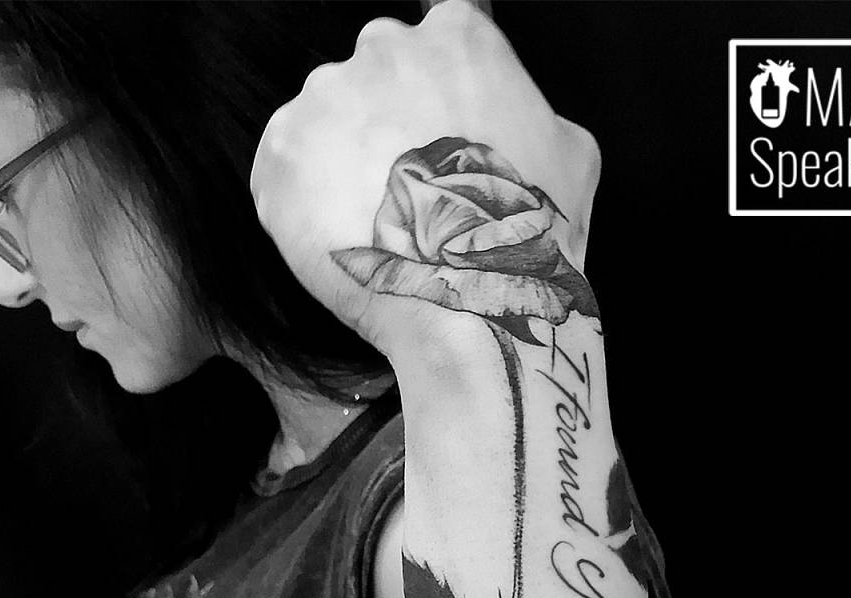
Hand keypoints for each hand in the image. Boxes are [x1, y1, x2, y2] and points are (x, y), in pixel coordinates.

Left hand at [249, 0, 600, 361]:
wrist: (469, 309)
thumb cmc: (525, 239)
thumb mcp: (571, 154)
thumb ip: (534, 112)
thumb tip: (518, 119)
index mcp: (457, 35)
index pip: (436, 44)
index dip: (440, 100)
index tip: (441, 141)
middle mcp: (383, 48)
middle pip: (373, 78)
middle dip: (385, 128)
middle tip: (414, 197)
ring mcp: (323, 98)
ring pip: (325, 125)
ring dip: (342, 167)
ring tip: (380, 227)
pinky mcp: (279, 155)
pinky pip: (286, 174)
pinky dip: (307, 207)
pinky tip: (347, 241)